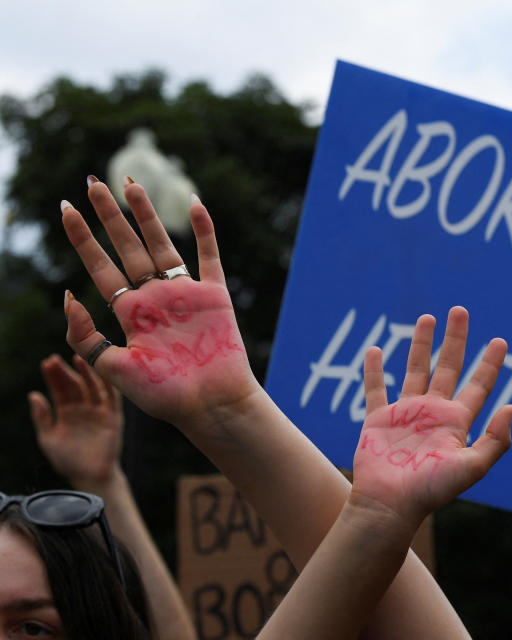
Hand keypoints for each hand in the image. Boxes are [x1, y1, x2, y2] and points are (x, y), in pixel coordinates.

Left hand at [27, 353, 122, 485]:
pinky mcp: (113, 416)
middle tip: (57, 359)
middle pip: (75, 384)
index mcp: (67, 412)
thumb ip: (42, 417)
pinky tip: (103, 373)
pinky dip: (108, 385)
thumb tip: (33, 395)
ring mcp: (99, 411)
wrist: (91, 477)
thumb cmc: (69, 461)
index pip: (60, 389)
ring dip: (86, 373)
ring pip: (93, 387)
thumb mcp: (49, 439)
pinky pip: (112, 398)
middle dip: (66, 371)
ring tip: (78, 359)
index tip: (46, 363)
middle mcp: (84, 408)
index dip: (53, 376)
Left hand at [60, 181, 259, 430]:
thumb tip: (68, 296)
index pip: (100, 266)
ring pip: (162, 244)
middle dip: (108, 216)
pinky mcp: (214, 296)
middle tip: (92, 183)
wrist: (210, 405)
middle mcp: (154, 298)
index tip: (65, 209)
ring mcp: (185, 294)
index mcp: (129, 313)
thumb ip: (88, 335)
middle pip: (127, 247)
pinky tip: (194, 203)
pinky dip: (204, 230)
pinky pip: (209, 256)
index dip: (82, 238)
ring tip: (130, 184)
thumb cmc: (164, 395)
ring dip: (146, 214)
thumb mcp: (114, 367)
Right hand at [349, 307, 511, 527]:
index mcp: (457, 422)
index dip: (490, 363)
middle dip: (456, 339)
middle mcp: (433, 413)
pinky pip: (375, 388)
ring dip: (420, 344)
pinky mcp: (378, 419)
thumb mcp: (472, 468)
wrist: (391, 506)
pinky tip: (376, 349)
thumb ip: (495, 440)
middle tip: (460, 311)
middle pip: (448, 367)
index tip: (500, 340)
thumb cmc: (432, 491)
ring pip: (415, 369)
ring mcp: (406, 414)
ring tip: (427, 317)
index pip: (479, 385)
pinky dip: (373, 369)